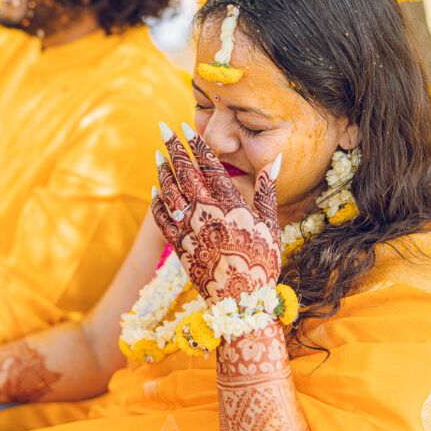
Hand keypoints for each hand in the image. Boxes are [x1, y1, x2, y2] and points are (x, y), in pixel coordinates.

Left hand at [151, 123, 281, 303]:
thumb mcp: (271, 225)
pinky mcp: (178, 247)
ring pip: (170, 192)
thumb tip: (275, 160)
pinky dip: (156, 202)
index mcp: (230, 205)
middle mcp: (207, 214)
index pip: (209, 167)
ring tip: (158, 154)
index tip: (186, 127)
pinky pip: (162, 219)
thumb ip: (267, 191)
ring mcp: (190, 230)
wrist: (241, 302)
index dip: (197, 145)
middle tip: (164, 128)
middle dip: (174, 148)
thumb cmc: (262, 263)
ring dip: (162, 171)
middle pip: (185, 173)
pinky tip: (155, 189)